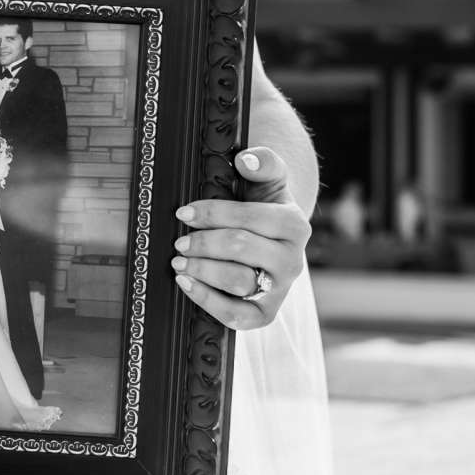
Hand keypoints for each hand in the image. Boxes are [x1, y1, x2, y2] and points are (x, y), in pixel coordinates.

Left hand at [171, 146, 310, 329]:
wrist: (273, 241)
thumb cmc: (264, 207)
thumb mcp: (269, 181)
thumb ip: (264, 163)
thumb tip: (247, 158)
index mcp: (294, 225)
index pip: (250, 217)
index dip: (213, 213)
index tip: (184, 212)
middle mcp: (293, 260)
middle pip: (242, 248)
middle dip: (204, 242)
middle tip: (179, 241)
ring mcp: (281, 289)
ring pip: (238, 282)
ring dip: (203, 270)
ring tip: (179, 261)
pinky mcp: (265, 313)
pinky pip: (238, 316)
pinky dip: (208, 302)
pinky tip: (186, 284)